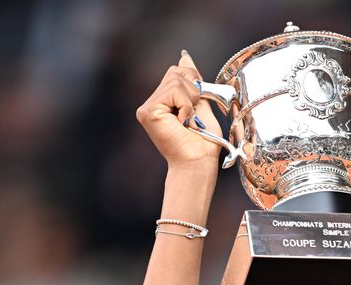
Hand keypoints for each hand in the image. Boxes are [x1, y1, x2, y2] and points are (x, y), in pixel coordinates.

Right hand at [136, 51, 223, 170]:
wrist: (198, 162)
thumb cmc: (202, 142)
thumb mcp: (200, 105)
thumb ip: (192, 83)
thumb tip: (184, 55)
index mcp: (163, 101)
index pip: (176, 72)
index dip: (193, 81)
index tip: (198, 101)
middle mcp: (151, 103)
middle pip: (175, 72)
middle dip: (192, 90)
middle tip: (193, 115)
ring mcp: (147, 107)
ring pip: (174, 80)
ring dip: (190, 99)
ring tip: (188, 120)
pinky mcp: (148, 111)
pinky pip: (173, 91)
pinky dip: (185, 105)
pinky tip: (182, 122)